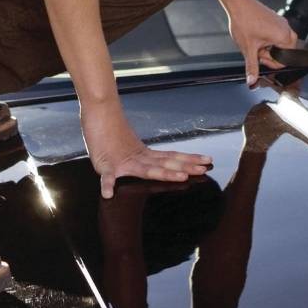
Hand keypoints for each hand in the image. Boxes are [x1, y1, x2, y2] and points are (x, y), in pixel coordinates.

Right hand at [82, 103, 212, 198]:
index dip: (189, 159)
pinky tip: (109, 193)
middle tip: (204, 169)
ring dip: (165, 173)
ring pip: (147, 169)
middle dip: (186, 167)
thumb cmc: (112, 131)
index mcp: (145, 154)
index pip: (172, 157)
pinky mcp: (105, 165)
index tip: (207, 160)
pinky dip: (107, 185)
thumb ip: (142, 157)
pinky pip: (105, 177)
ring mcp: (123, 161)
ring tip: (181, 177)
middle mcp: (138, 157)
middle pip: (166, 163)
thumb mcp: (130, 147)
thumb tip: (157, 162)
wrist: (99, 113)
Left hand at [227, 0, 299, 86]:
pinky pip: (276, 35)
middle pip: (282, 52)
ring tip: (255, 40)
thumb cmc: (244, 21)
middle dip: (268, 54)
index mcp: (284, 37)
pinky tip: (256, 34)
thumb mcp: (248, 49)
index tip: (259, 57)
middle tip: (256, 48)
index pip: (284, 60)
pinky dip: (267, 38)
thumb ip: (252, 67)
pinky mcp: (277, 20)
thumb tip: (252, 80)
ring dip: (267, 46)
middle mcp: (287, 29)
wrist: (239, 3)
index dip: (270, 61)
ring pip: (278, 44)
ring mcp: (282, 23)